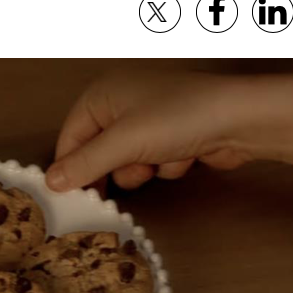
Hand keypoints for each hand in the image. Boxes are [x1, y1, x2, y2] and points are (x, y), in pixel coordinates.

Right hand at [45, 70, 292, 191]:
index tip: (72, 197)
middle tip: (120, 183)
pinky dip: (165, 165)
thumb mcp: (122, 143)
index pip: (70, 138)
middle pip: (97, 153)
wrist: (243, 120)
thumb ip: (83, 164)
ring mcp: (148, 120)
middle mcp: (121, 103)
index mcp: (101, 94)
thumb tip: (50, 183)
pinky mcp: (171, 137)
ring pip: (125, 163)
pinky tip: (184, 156)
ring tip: (160, 159)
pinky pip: (152, 162)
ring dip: (142, 169)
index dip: (71, 167)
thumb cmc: (179, 118)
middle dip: (114, 168)